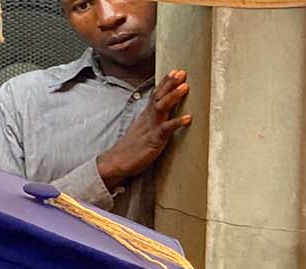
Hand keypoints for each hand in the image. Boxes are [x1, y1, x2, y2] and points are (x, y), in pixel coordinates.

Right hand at [98, 70, 191, 188]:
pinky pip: (166, 129)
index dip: (165, 82)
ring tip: (185, 86)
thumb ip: (152, 120)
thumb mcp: (142, 129)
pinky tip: (188, 118)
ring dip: (173, 96)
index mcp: (146, 114)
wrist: (117, 160)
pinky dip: (177, 122)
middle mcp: (149, 117)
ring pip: (162, 106)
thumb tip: (161, 115)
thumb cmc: (132, 147)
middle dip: (170, 82)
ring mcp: (151, 127)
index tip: (175, 71)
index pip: (156, 94)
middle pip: (159, 95)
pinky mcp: (154, 140)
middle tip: (182, 71)